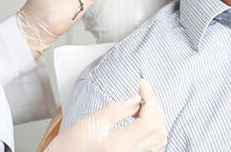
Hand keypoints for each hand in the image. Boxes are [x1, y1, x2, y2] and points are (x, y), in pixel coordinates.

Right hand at [47, 79, 167, 151]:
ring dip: (155, 117)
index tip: (143, 84)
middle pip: (159, 131)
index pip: (150, 121)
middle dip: (155, 107)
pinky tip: (140, 117)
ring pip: (159, 139)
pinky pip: (152, 145)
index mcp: (120, 146)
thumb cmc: (71, 145)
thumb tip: (138, 99)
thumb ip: (120, 108)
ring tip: (141, 103)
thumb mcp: (94, 120)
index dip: (150, 99)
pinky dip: (152, 129)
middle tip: (144, 90)